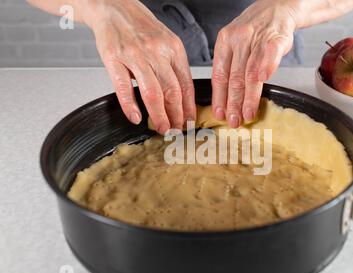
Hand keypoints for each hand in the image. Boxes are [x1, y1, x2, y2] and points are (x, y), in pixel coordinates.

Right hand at [87, 0, 195, 133]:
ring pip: (152, 92)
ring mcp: (135, 55)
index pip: (186, 84)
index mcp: (173, 49)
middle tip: (176, 130)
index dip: (188, 107)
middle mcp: (157, 52)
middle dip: (176, 115)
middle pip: (172, 91)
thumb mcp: (165, 42)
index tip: (189, 122)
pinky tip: (135, 117)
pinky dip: (130, 105)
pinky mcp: (114, 58)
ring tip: (161, 128)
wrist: (114, 7)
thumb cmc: (141, 28)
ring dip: (158, 115)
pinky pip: (124, 86)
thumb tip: (181, 98)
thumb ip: (173, 67)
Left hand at [211, 0, 297, 126]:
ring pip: (250, 72)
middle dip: (233, 103)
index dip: (219, 97)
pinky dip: (267, 67)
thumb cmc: (254, 31)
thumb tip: (225, 100)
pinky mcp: (276, 38)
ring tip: (248, 114)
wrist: (277, 7)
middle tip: (233, 121)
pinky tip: (263, 80)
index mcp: (224, 42)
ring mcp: (257, 39)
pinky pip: (270, 54)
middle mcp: (238, 40)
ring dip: (249, 96)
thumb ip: (229, 68)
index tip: (219, 114)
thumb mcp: (234, 44)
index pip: (219, 75)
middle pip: (234, 77)